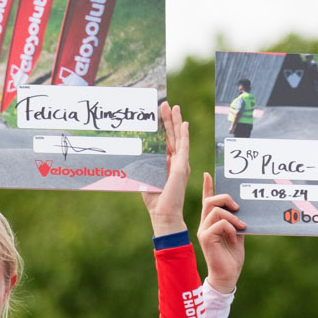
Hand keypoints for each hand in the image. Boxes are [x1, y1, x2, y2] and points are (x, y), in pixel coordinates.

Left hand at [140, 102, 189, 235]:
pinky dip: (184, 135)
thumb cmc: (154, 200)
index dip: (163, 127)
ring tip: (174, 107)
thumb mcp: (145, 177)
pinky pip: (184, 147)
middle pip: (172, 136)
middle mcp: (175, 162)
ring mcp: (180, 163)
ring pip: (178, 138)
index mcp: (167, 164)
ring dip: (176, 122)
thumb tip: (133, 155)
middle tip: (166, 104)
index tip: (159, 114)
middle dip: (169, 120)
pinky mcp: (182, 167)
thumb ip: (142, 165)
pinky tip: (184, 124)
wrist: (163, 213)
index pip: (165, 141)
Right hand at [198, 173, 245, 292]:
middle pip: (211, 201)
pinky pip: (219, 224)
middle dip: (226, 198)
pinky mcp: (206, 238)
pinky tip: (235, 238)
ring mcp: (204, 231)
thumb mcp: (238, 234)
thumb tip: (241, 207)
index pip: (207, 201)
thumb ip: (236, 221)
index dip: (208, 187)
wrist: (228, 276)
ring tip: (242, 226)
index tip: (209, 174)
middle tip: (239, 208)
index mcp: (211, 223)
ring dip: (233, 217)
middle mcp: (205, 225)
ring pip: (216, 211)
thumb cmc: (232, 257)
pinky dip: (231, 228)